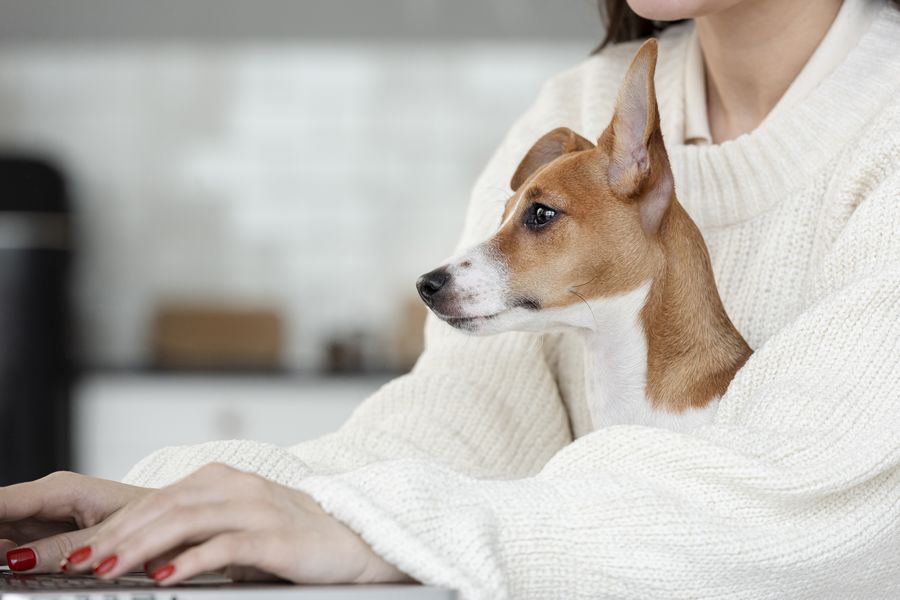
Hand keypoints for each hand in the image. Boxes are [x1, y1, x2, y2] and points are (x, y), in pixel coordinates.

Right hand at [0, 471, 149, 571]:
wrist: (170, 515)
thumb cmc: (150, 515)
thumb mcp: (107, 534)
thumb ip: (63, 548)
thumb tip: (19, 558)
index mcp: (60, 489)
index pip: (0, 502)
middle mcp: (48, 496)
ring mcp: (44, 512)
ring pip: (1, 528)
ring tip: (7, 566)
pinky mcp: (46, 529)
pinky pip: (12, 541)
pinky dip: (5, 554)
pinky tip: (9, 565)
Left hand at [62, 463, 411, 585]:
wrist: (354, 541)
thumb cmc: (293, 537)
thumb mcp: (238, 526)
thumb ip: (196, 530)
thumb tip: (143, 552)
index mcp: (224, 480)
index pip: (157, 498)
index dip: (116, 524)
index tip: (80, 549)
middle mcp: (238, 487)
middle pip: (164, 506)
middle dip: (116, 536)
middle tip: (80, 563)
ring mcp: (259, 509)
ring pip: (186, 521)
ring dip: (140, 548)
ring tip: (108, 571)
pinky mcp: (277, 537)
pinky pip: (226, 546)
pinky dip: (190, 561)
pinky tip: (165, 578)